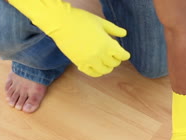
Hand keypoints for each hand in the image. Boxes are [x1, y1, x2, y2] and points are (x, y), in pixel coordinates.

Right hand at [8, 0, 129, 76]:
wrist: (61, 23)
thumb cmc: (81, 20)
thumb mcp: (101, 22)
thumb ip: (114, 29)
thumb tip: (124, 34)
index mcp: (107, 44)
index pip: (122, 55)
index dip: (124, 54)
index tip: (123, 53)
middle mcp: (100, 55)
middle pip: (114, 63)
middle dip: (116, 59)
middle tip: (113, 55)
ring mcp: (90, 61)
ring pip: (105, 70)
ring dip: (107, 66)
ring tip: (105, 61)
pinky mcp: (80, 64)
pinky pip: (92, 73)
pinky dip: (97, 72)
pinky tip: (97, 66)